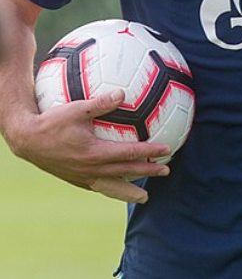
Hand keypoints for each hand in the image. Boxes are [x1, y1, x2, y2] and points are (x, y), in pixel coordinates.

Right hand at [9, 89, 170, 203]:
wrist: (27, 140)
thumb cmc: (52, 121)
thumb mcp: (77, 108)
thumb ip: (101, 103)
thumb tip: (123, 93)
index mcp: (95, 153)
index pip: (129, 154)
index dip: (149, 152)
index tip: (166, 150)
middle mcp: (91, 169)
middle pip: (125, 173)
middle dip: (147, 172)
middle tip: (165, 171)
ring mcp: (83, 177)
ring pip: (112, 187)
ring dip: (130, 191)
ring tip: (144, 197)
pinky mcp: (75, 179)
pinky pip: (98, 186)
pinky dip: (112, 188)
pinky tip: (117, 187)